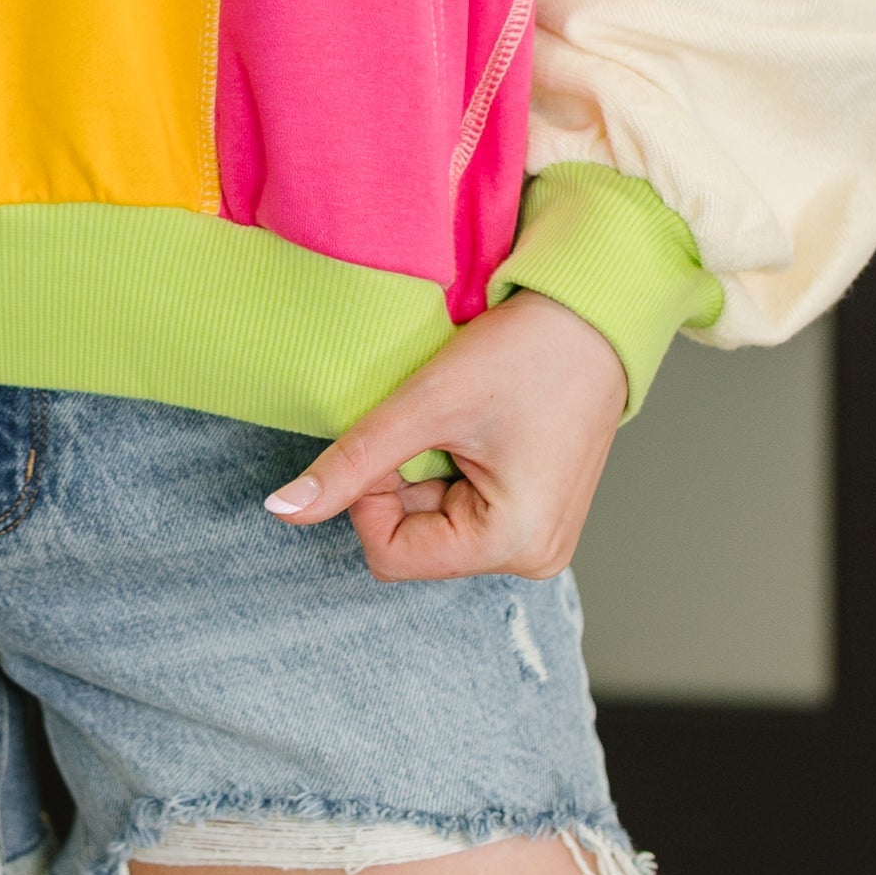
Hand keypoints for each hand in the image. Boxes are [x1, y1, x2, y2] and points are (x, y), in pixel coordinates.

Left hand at [265, 291, 626, 579]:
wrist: (593, 316)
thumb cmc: (525, 354)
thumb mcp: (425, 406)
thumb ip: (351, 464)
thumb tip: (282, 510)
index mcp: (513, 545)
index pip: (389, 554)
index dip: (370, 494)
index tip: (397, 434)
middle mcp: (533, 558)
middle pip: (413, 543)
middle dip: (401, 484)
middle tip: (432, 423)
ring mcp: (538, 539)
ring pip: (433, 525)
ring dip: (425, 474)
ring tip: (460, 423)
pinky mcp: (536, 515)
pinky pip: (463, 511)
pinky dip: (449, 471)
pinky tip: (475, 431)